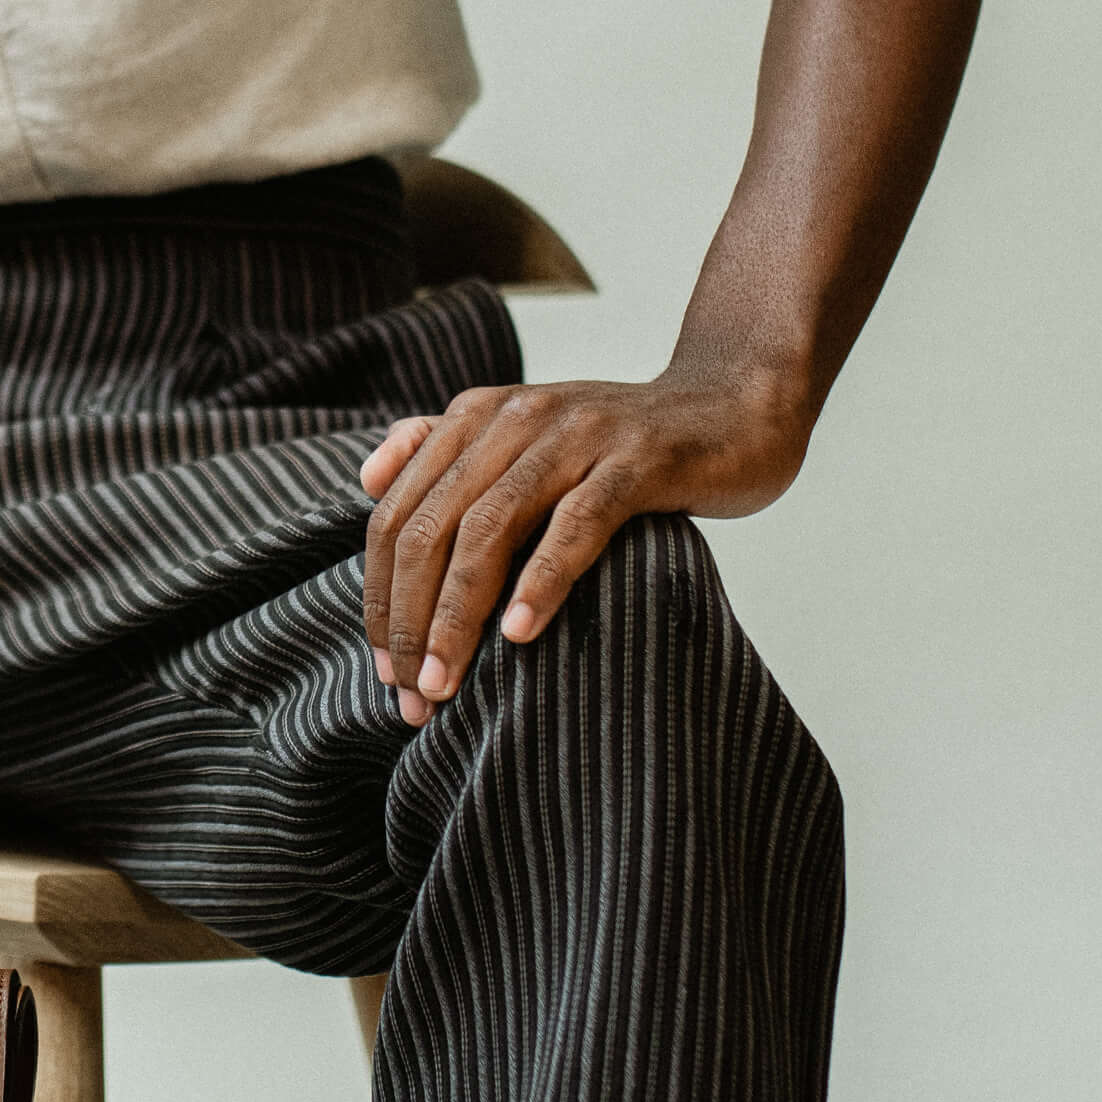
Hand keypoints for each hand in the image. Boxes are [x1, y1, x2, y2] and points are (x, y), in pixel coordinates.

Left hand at [358, 362, 810, 723]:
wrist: (735, 406)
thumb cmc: (623, 444)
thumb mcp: (526, 437)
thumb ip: (446, 451)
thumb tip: (367, 480)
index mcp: (476, 417)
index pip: (396, 515)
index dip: (380, 599)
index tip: (385, 671)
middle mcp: (515, 418)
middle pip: (430, 528)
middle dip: (409, 620)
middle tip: (412, 695)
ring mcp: (576, 435)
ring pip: (489, 530)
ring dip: (457, 615)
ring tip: (447, 682)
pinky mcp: (638, 459)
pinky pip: (576, 523)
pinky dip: (541, 580)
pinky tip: (520, 633)